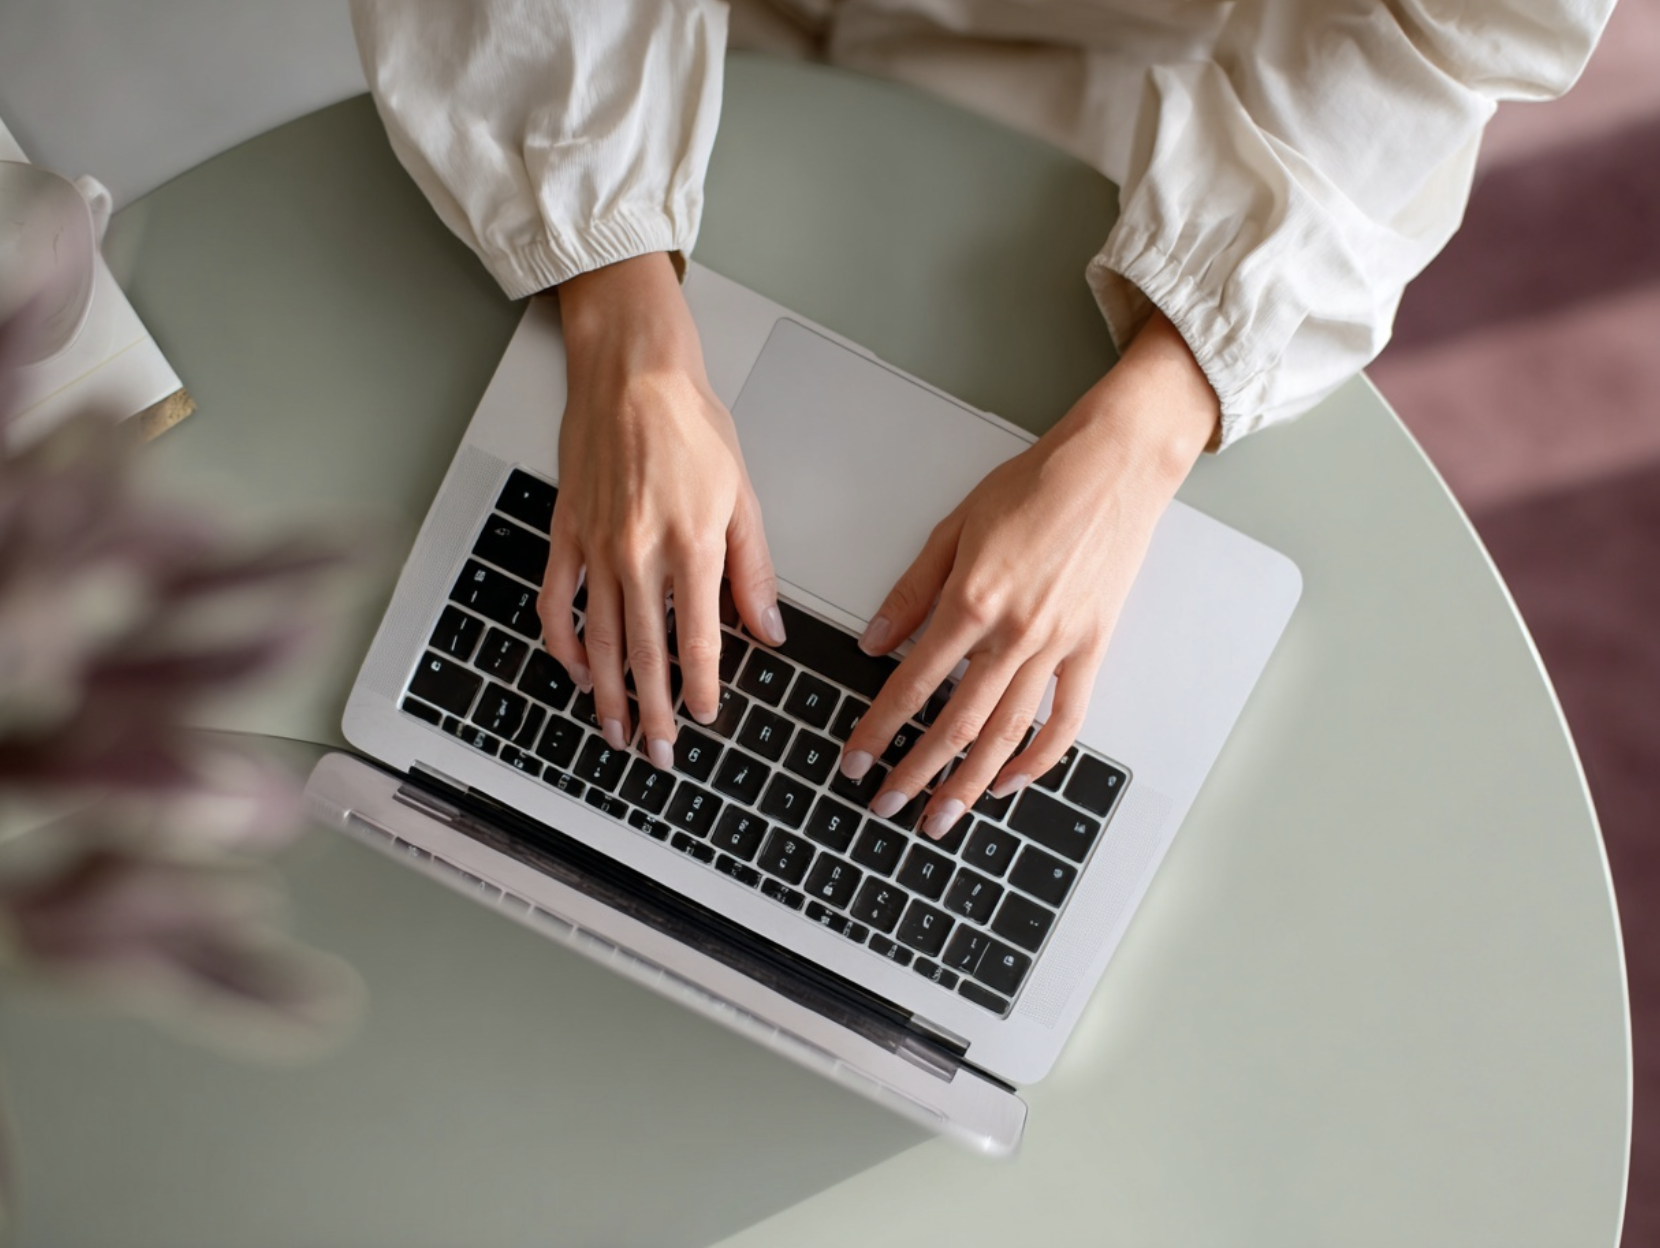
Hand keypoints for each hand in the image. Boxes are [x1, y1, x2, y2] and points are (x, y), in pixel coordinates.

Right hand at [538, 254, 784, 770]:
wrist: (632, 373)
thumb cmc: (689, 423)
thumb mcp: (743, 497)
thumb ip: (753, 571)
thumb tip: (770, 628)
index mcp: (691, 548)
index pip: (698, 642)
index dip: (702, 689)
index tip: (706, 718)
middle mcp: (639, 556)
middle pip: (646, 655)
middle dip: (654, 713)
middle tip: (660, 753)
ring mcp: (595, 549)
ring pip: (600, 641)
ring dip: (608, 695)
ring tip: (615, 732)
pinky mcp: (565, 534)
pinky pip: (555, 603)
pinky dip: (563, 644)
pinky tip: (576, 671)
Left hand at [837, 312, 1219, 837]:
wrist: (1111, 468)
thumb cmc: (1035, 485)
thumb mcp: (954, 528)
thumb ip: (912, 591)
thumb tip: (874, 641)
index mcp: (972, 602)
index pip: (911, 684)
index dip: (878, 729)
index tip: (856, 760)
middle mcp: (1015, 634)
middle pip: (956, 724)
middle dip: (915, 773)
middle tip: (885, 805)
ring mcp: (1058, 646)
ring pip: (1007, 734)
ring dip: (969, 783)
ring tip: (942, 817)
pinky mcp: (1092, 649)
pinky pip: (1065, 719)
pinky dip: (1038, 759)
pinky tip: (1009, 781)